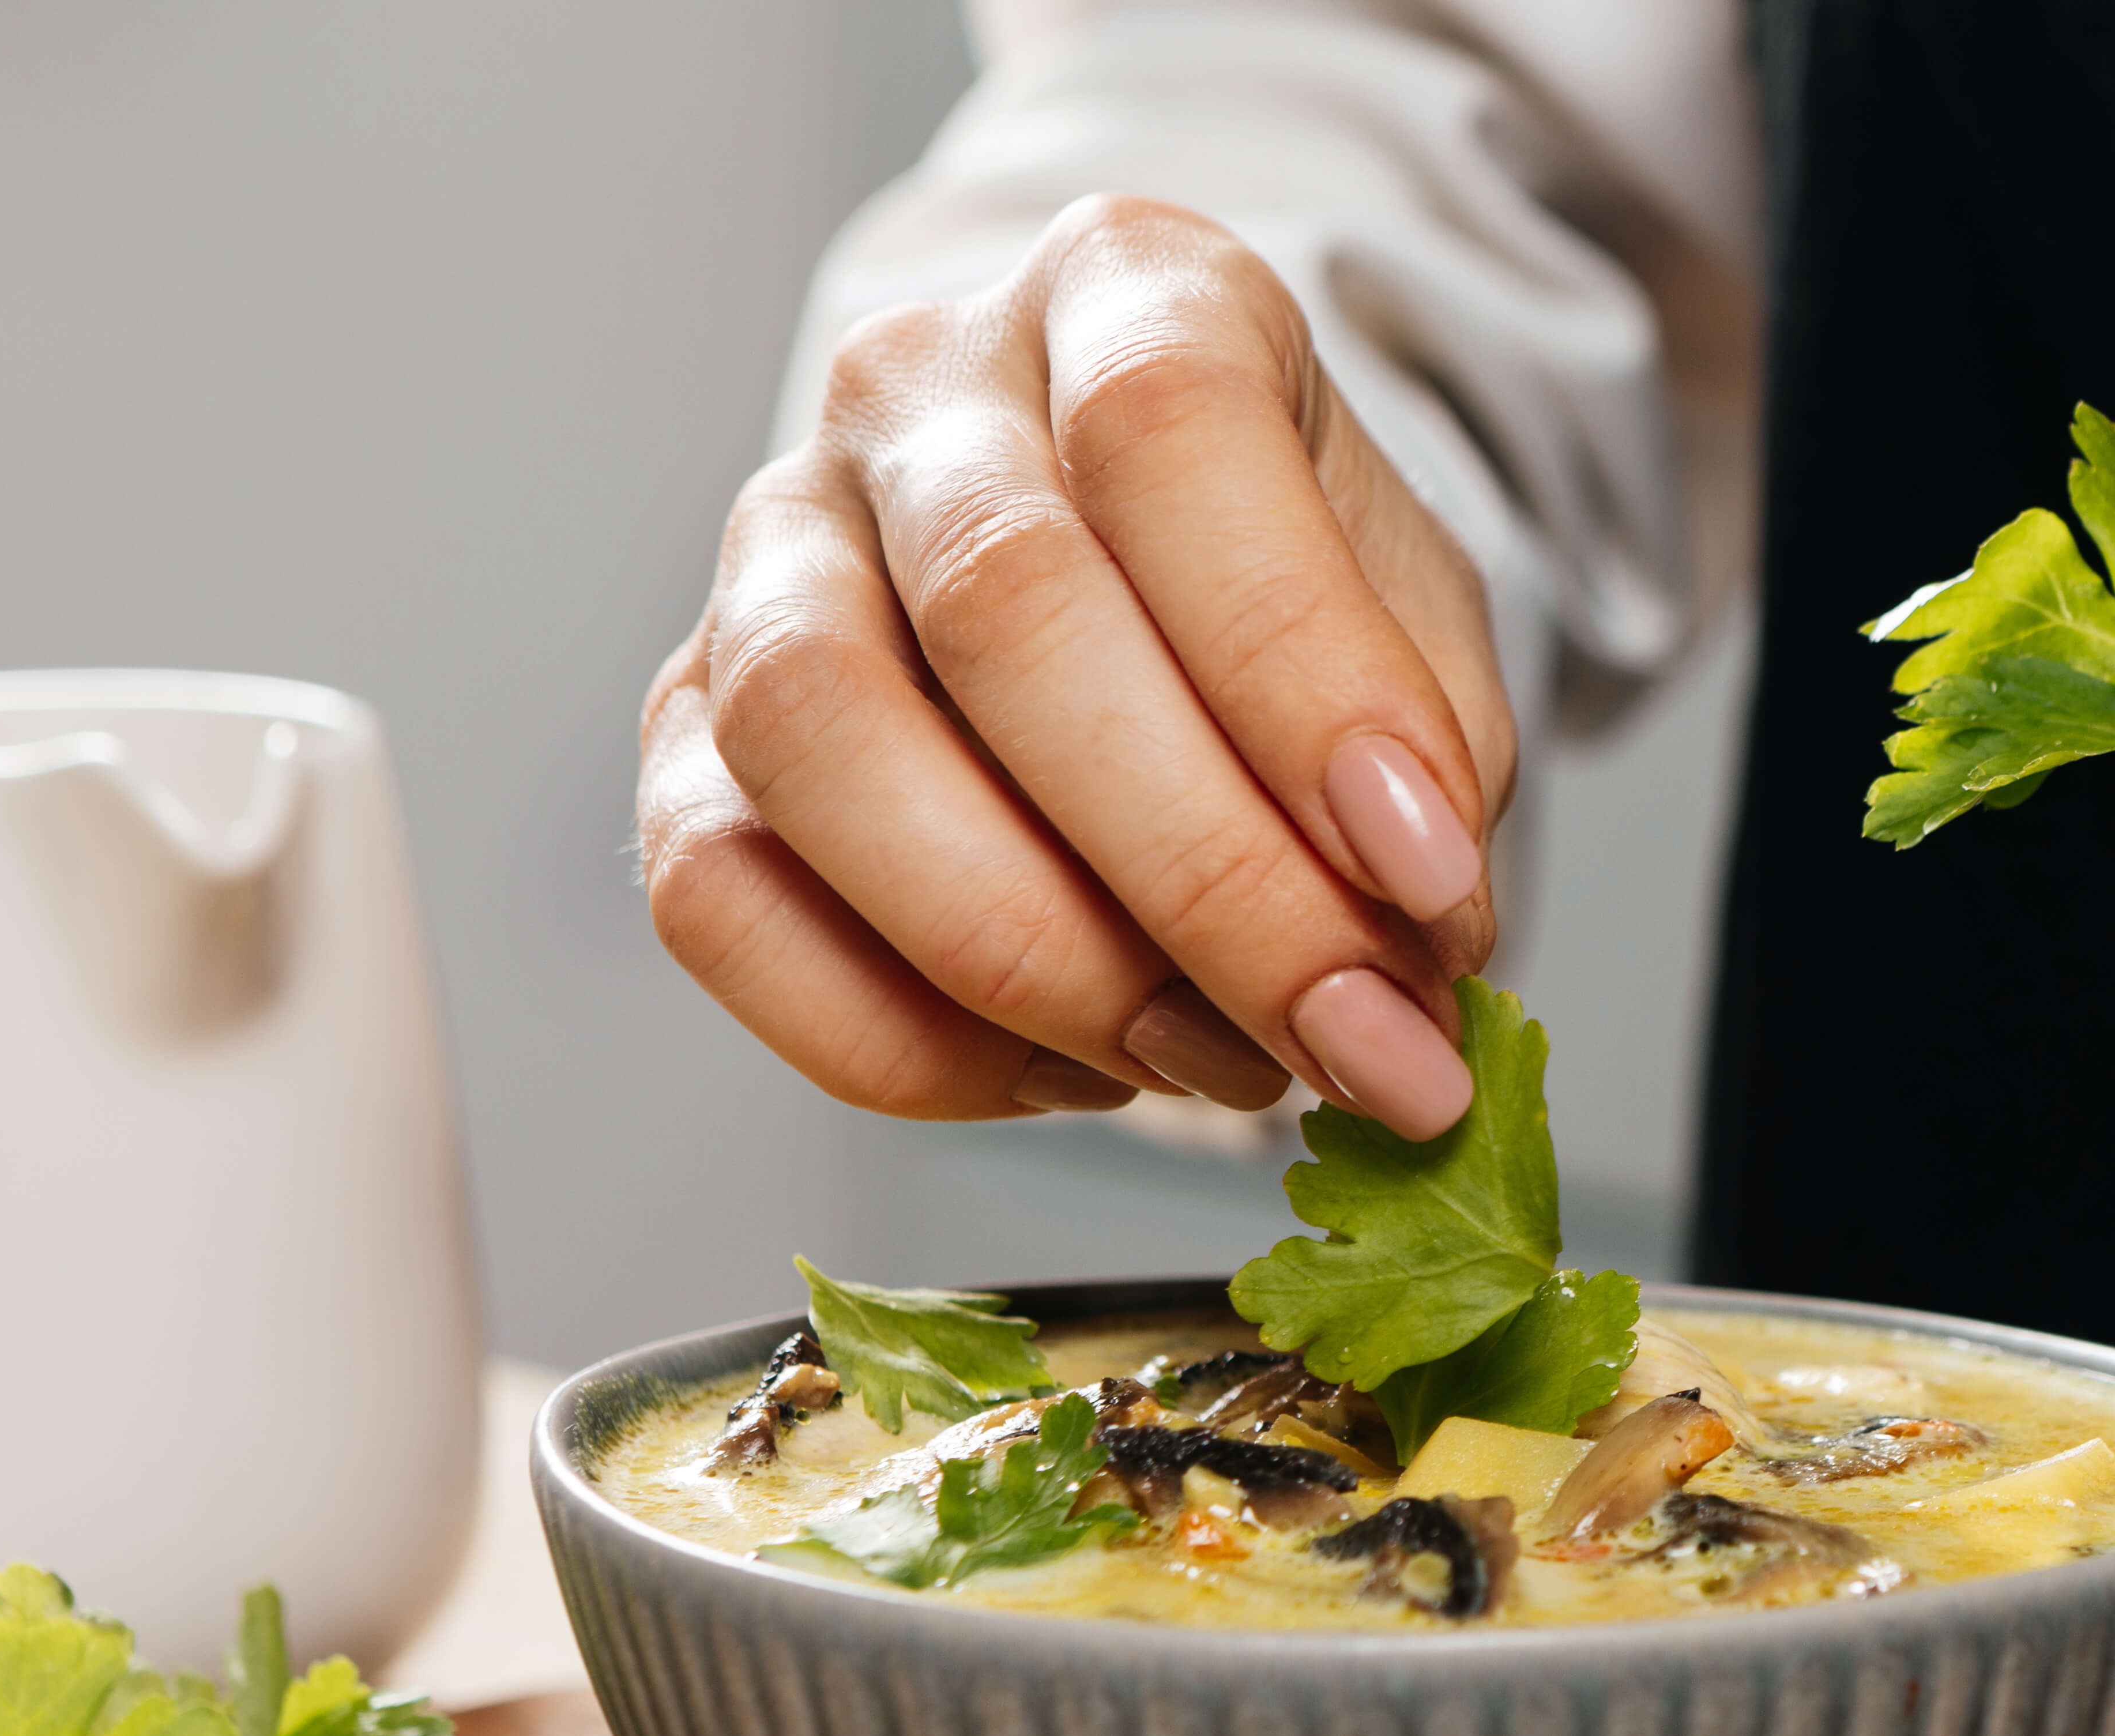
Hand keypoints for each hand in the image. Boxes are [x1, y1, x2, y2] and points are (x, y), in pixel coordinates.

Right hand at [636, 196, 1514, 1137]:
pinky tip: (1068, 1064)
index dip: (1303, 681)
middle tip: (1350, 1039)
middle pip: (1002, 606)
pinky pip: (719, 897)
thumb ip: (1424, 781)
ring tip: (1211, 1057)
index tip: (1430, 885)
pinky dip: (907, 1037)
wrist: (1155, 597)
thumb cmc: (1290, 605)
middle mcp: (918, 388)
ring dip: (1038, 960)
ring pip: (815, 743)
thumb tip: (1397, 972)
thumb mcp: (1419, 641)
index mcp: (1125, 292)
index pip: (1173, 431)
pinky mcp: (684, 725)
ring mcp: (768, 549)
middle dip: (1204, 879)